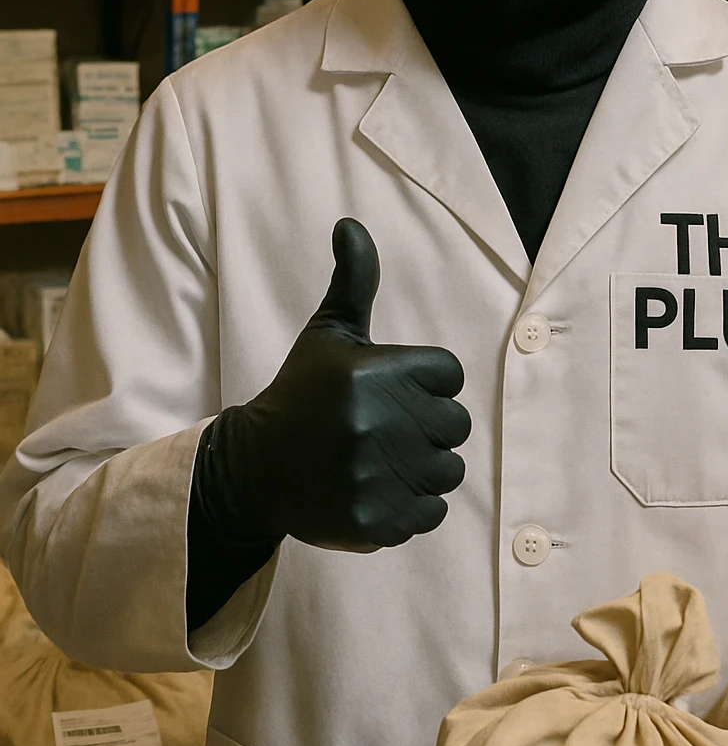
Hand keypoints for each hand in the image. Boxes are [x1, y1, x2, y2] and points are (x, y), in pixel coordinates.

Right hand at [193, 218, 470, 550]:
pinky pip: (431, 512)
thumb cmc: (302, 394)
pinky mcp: (375, 520)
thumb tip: (350, 224)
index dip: (426, 383)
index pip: (449, 375)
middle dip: (428, 427)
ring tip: (383, 461)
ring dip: (424, 469)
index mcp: (372, 373)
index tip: (391, 393)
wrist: (254, 470)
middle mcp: (376, 424)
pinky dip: (412, 507)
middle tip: (387, 430)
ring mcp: (376, 475)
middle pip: (456, 425)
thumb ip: (354, 280)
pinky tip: (378, 489)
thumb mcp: (327, 333)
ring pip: (448, 472)